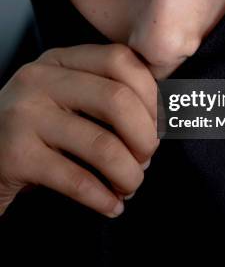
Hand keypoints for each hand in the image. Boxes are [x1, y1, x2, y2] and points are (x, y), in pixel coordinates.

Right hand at [0, 43, 159, 218]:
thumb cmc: (37, 129)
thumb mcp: (66, 96)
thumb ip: (106, 91)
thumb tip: (167, 114)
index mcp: (60, 60)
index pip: (121, 60)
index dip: (151, 95)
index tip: (159, 124)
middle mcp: (39, 80)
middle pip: (118, 101)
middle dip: (145, 137)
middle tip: (147, 159)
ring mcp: (24, 116)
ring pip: (103, 146)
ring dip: (129, 174)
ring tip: (130, 185)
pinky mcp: (15, 156)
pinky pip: (77, 180)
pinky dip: (104, 199)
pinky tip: (111, 206)